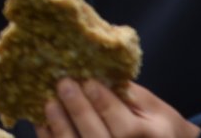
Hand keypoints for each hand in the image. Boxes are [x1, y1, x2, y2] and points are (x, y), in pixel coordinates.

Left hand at [40, 79, 198, 137]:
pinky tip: (43, 124)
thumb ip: (126, 93)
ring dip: (62, 128)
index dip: (104, 104)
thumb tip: (91, 73)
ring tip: (50, 103)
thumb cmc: (157, 125)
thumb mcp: (152, 107)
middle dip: (80, 111)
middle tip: (64, 85)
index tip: (88, 82)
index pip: (125, 127)